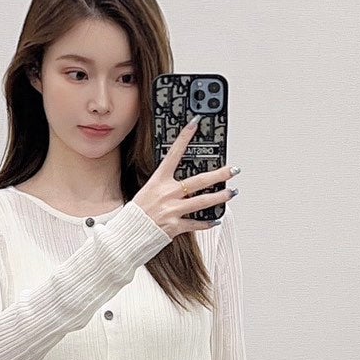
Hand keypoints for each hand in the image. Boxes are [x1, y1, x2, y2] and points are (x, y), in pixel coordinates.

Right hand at [131, 114, 238, 239]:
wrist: (127, 235)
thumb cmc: (136, 214)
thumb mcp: (146, 192)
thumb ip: (165, 187)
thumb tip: (182, 184)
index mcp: (158, 182)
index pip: (174, 154)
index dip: (184, 138)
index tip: (195, 124)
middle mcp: (167, 194)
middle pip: (199, 181)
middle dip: (219, 174)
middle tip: (233, 170)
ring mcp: (172, 210)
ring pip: (203, 201)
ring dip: (220, 196)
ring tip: (231, 192)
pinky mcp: (175, 226)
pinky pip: (196, 224)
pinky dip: (207, 222)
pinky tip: (216, 219)